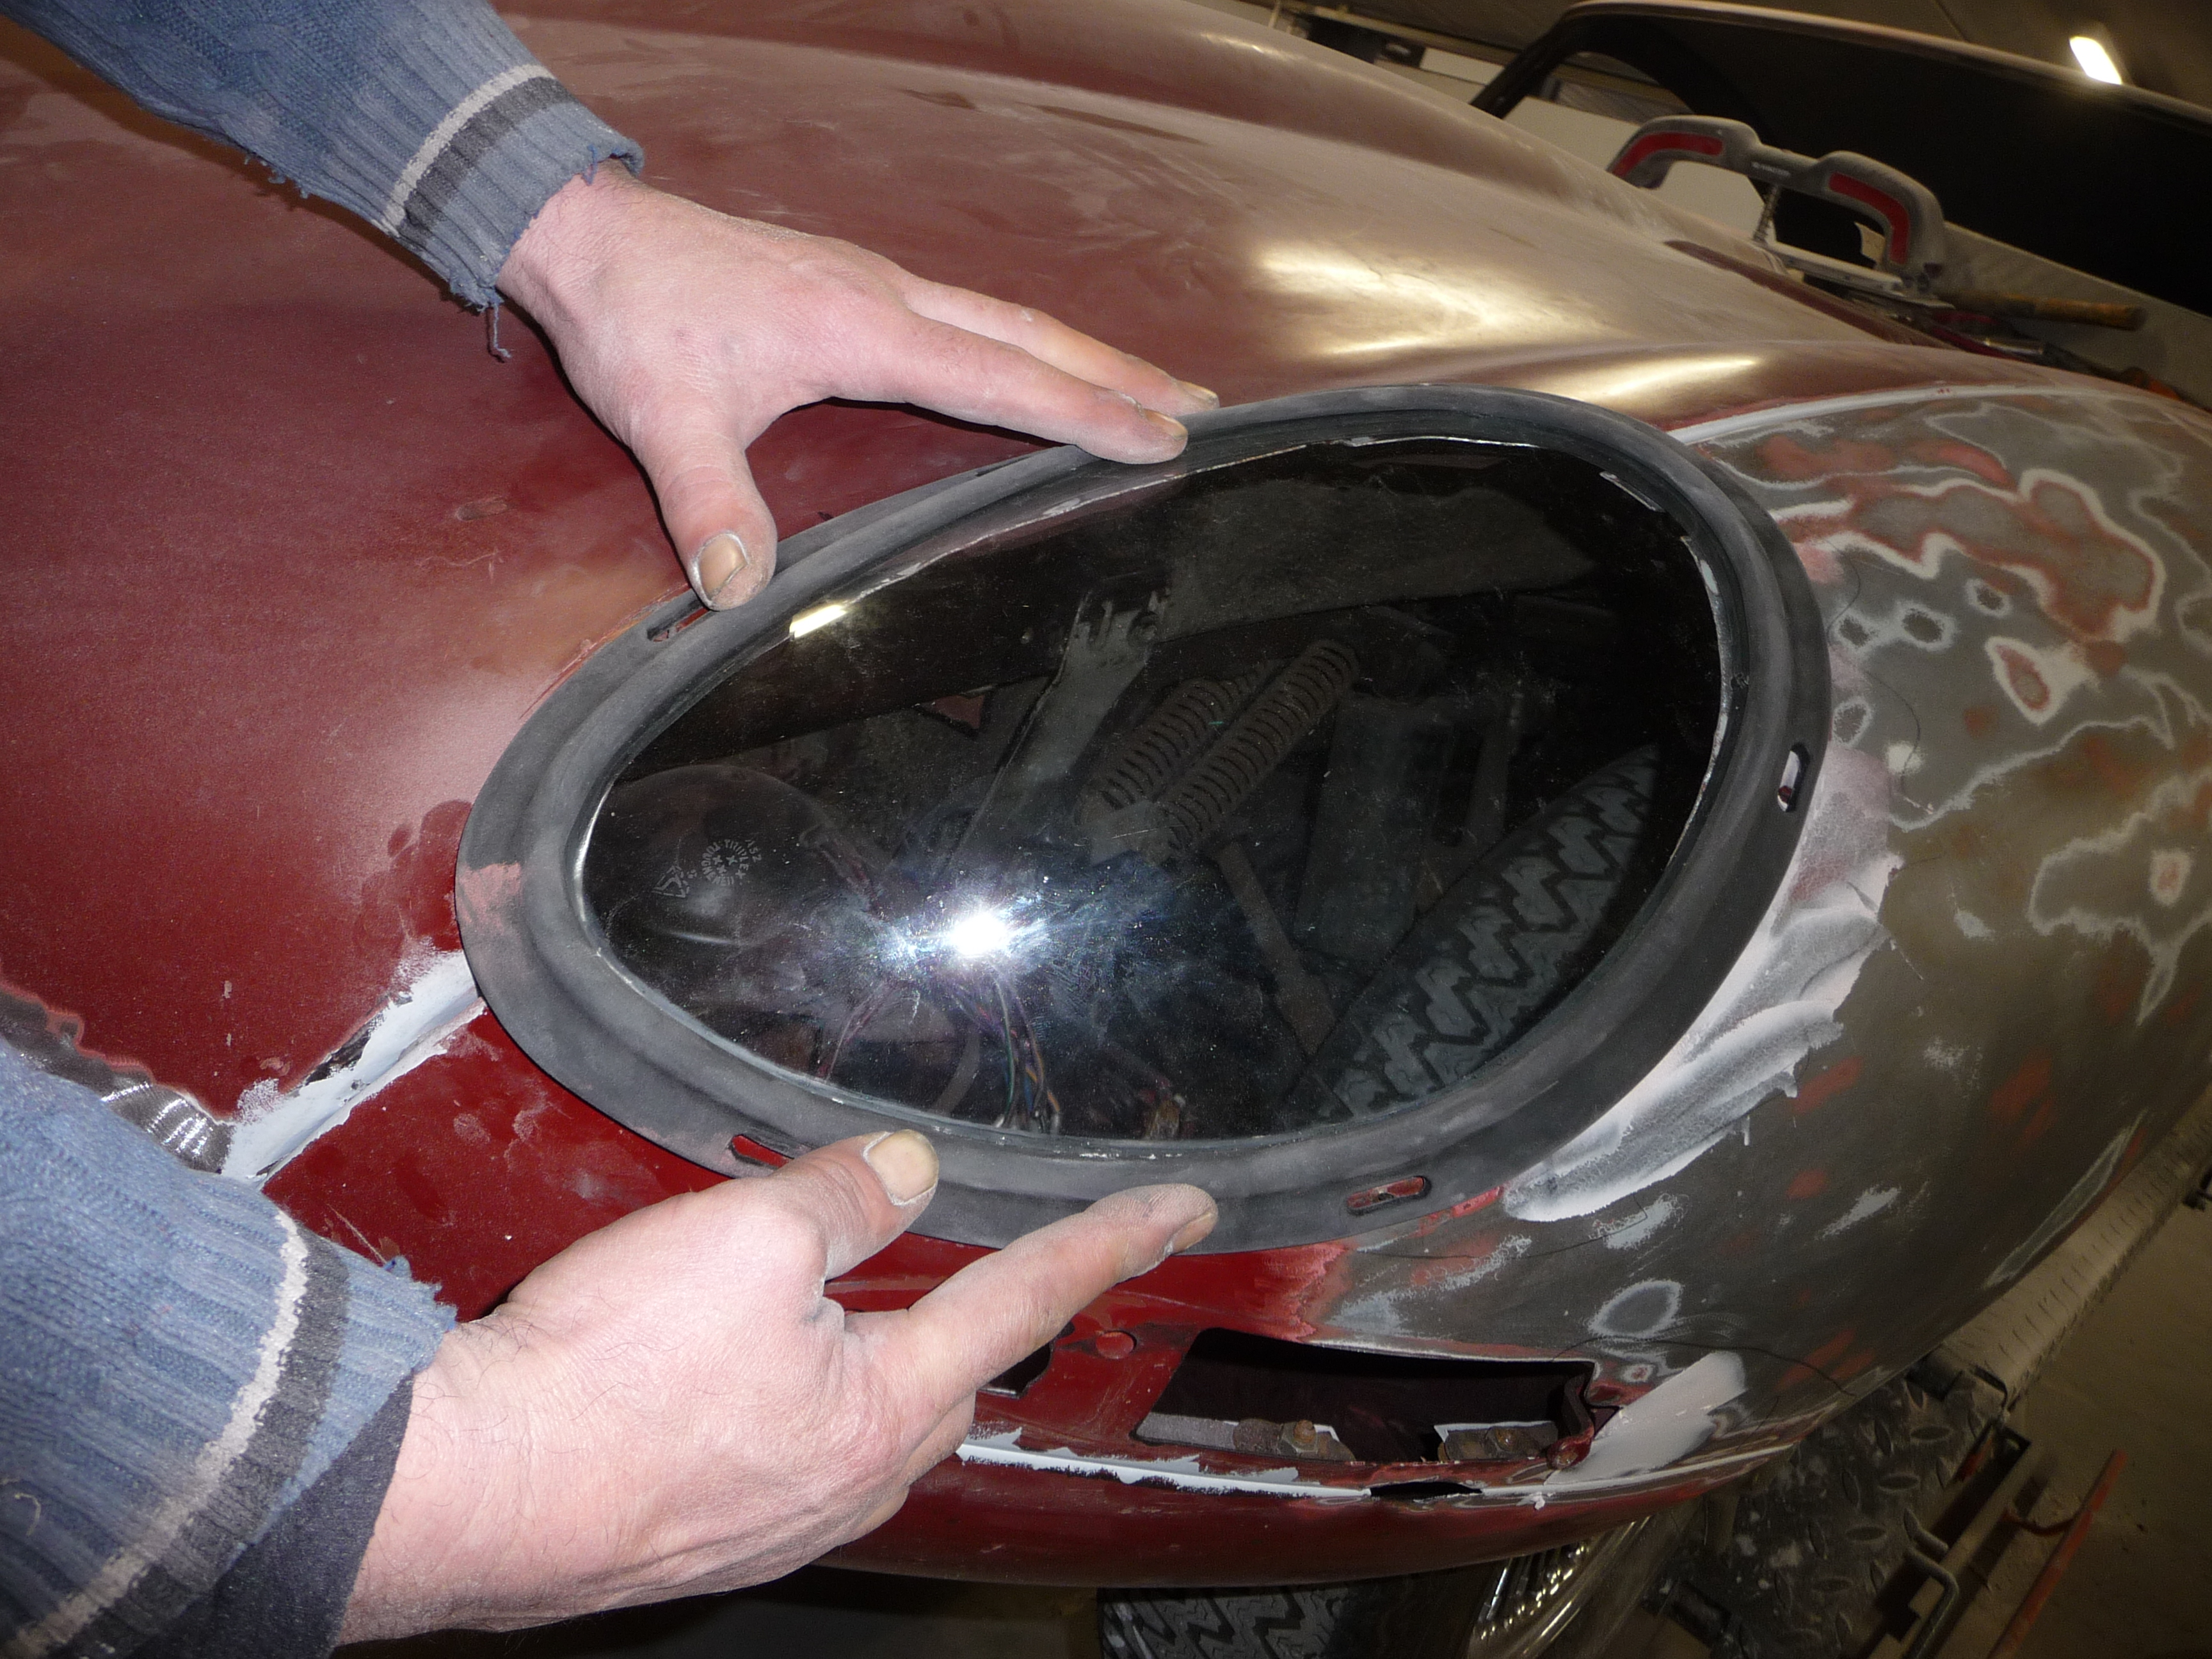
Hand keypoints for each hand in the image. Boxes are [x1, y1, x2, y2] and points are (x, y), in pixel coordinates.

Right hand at [338, 1130, 1215, 1637]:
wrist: (465, 1492)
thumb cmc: (606, 1378)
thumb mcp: (750, 1237)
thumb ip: (848, 1195)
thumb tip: (907, 1169)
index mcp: (890, 1408)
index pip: (1032, 1296)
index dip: (1114, 1239)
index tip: (1182, 1208)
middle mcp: (853, 1481)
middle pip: (944, 1370)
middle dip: (951, 1308)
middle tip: (928, 1251)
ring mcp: (781, 1519)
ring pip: (858, 1414)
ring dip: (850, 1355)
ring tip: (795, 1304)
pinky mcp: (708, 1531)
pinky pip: (780, 1448)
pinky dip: (776, 1395)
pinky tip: (713, 1371)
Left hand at [496, 167, 1217, 609]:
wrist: (590, 238)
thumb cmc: (634, 319)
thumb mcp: (661, 419)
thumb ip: (708, 505)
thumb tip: (739, 590)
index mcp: (861, 326)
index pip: (999, 377)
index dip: (1085, 410)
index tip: (1163, 437)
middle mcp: (886, 296)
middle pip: (1032, 336)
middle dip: (1123, 372)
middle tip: (1207, 406)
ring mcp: (877, 285)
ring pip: (1009, 320)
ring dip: (1086, 353)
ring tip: (1156, 385)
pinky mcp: (859, 289)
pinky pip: (973, 316)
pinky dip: (1030, 343)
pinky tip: (1041, 366)